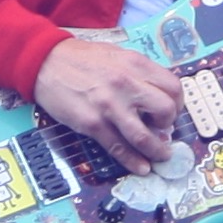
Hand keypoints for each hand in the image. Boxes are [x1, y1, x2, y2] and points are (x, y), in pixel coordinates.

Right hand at [33, 38, 187, 166]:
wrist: (45, 61)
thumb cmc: (81, 58)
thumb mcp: (117, 55)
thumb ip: (138, 73)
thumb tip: (157, 95)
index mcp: (136, 64)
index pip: (173, 87)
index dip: (177, 103)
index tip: (171, 111)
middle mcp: (127, 84)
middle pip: (166, 110)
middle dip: (169, 124)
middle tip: (162, 129)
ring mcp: (109, 106)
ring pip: (145, 136)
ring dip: (157, 150)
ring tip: (160, 155)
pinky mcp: (92, 123)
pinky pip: (118, 147)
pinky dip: (133, 161)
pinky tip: (141, 167)